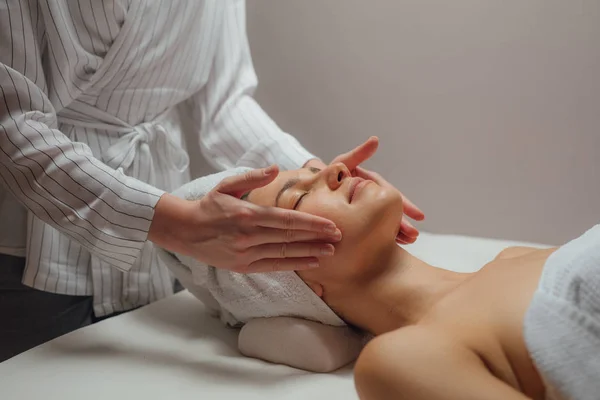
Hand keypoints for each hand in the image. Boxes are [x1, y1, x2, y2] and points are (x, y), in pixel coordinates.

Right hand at [149, 165, 342, 272]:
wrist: (185, 231)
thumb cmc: (209, 206)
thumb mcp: (227, 185)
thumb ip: (252, 177)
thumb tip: (275, 168)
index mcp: (247, 214)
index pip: (286, 220)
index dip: (311, 223)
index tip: (330, 224)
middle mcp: (249, 236)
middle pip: (290, 238)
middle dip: (316, 237)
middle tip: (339, 236)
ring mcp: (246, 253)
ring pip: (284, 254)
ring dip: (309, 252)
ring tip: (330, 252)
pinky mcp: (243, 266)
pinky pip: (273, 266)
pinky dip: (294, 265)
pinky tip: (310, 262)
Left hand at [305, 137, 423, 243]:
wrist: (298, 196)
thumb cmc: (318, 178)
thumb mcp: (340, 165)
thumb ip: (357, 155)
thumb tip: (376, 140)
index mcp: (366, 185)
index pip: (389, 195)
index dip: (404, 204)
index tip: (419, 216)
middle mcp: (364, 198)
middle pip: (387, 211)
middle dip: (401, 223)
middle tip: (413, 236)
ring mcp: (356, 211)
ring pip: (378, 223)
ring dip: (393, 233)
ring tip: (405, 243)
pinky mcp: (348, 224)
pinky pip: (366, 232)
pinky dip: (377, 238)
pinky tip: (387, 247)